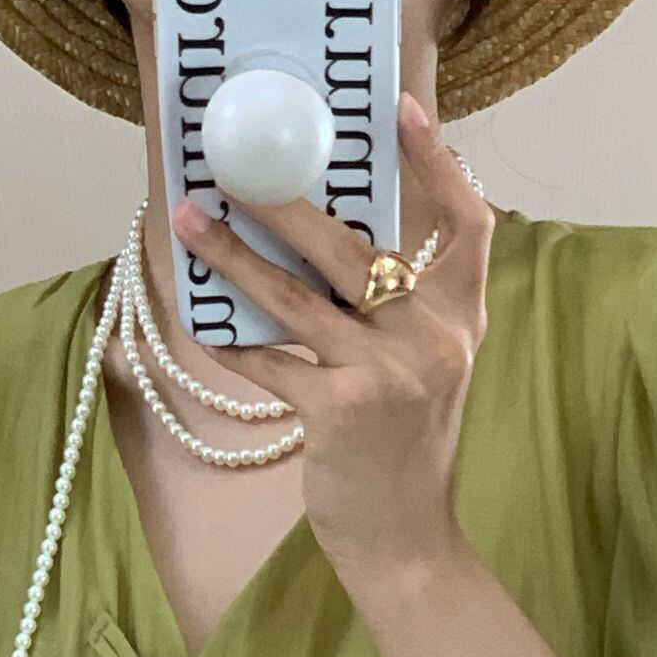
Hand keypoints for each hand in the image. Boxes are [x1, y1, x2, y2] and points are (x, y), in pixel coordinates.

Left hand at [170, 92, 492, 588]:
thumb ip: (398, 313)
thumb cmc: (403, 454)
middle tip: (234, 168)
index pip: (468, 224)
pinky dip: (233, 342)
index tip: (403, 113)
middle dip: (285, 202)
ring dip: (233, 256)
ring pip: (297, 295)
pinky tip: (202, 326)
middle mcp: (432, 338)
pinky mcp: (340, 411)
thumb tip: (328, 244)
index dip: (439, 165)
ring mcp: (387, 373)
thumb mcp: (425, 374)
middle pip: (354, 245)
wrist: (406, 543)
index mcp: (460, 321)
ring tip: (189, 222)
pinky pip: (271, 361)